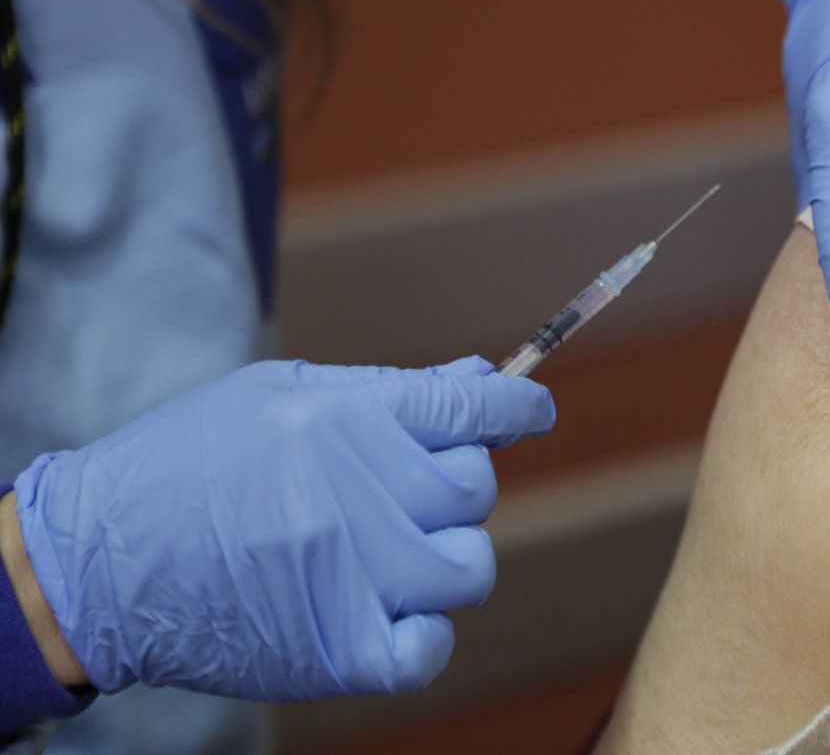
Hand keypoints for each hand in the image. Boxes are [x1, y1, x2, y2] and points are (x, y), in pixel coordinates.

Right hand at [9, 356, 553, 699]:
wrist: (97, 563)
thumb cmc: (189, 463)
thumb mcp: (279, 394)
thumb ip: (386, 390)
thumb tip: (479, 381)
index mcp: (348, 421)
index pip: (475, 411)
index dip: (518, 409)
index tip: (531, 412)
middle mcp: (362, 496)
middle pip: (475, 487)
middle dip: (452, 481)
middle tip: (400, 490)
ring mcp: (356, 578)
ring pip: (469, 565)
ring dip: (444, 556)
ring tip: (388, 551)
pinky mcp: (338, 650)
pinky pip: (432, 647)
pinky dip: (423, 632)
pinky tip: (389, 611)